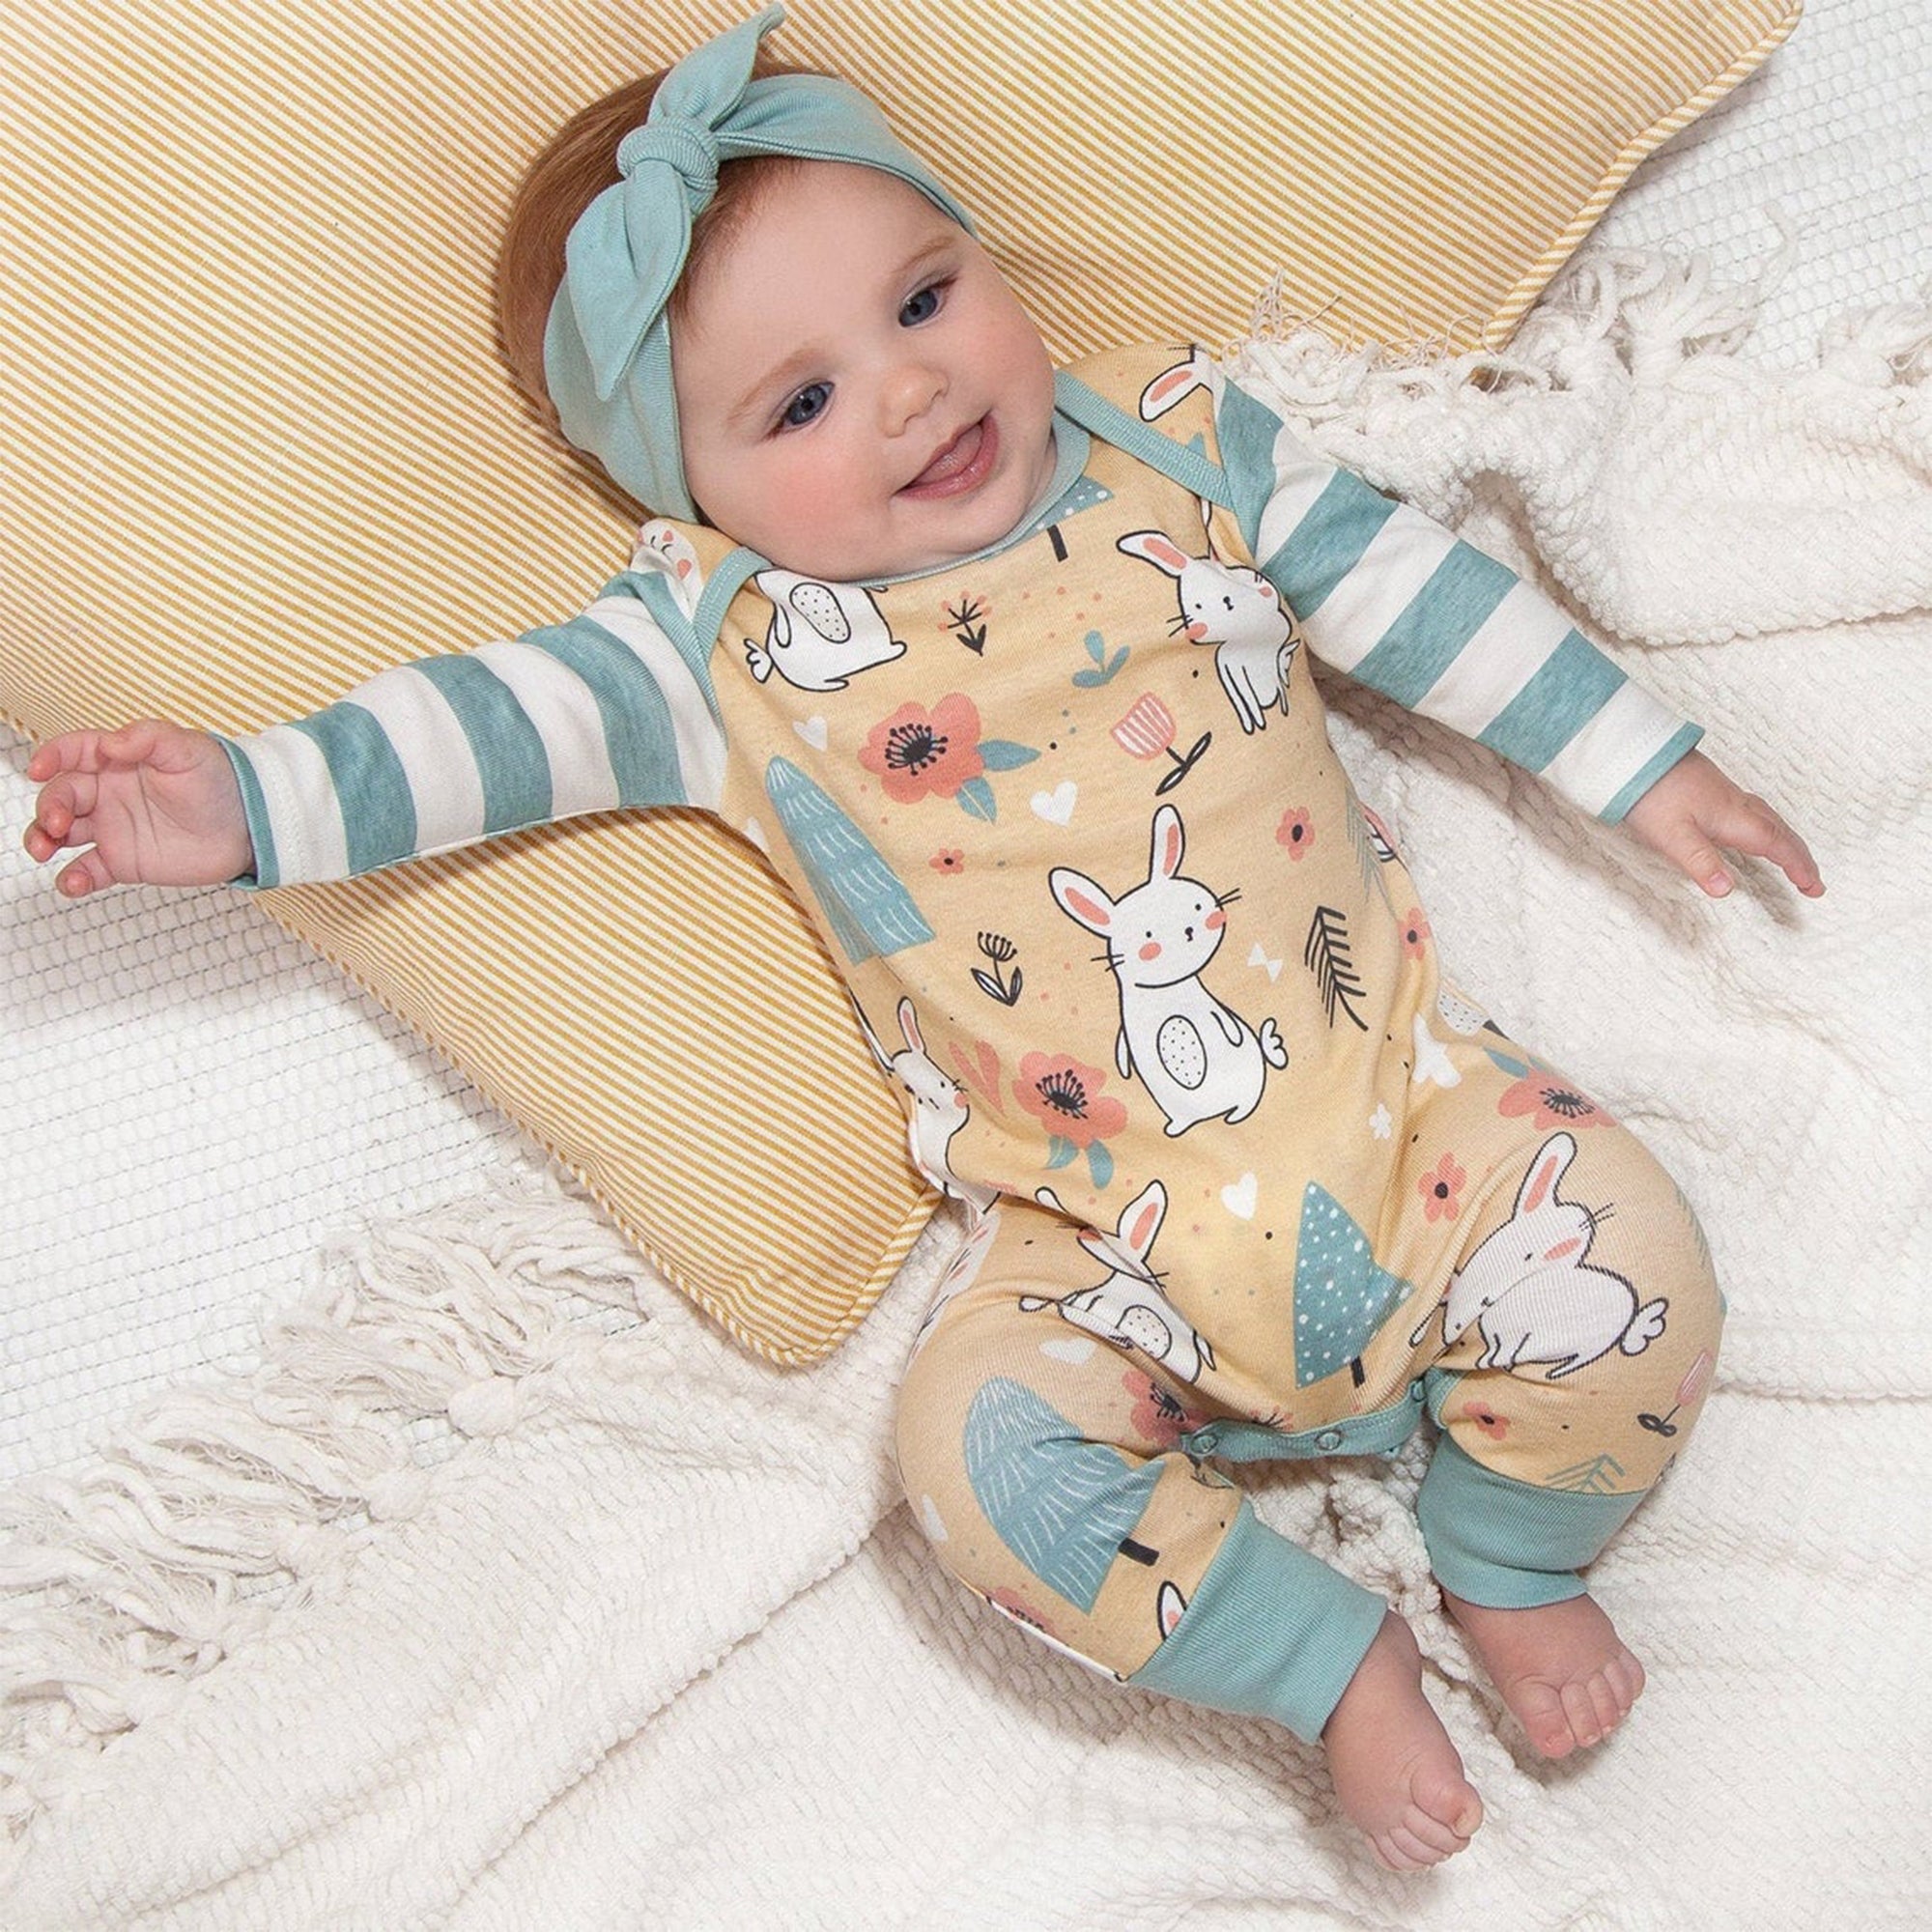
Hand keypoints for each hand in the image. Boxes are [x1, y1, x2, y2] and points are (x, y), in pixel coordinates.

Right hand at [23, 720, 253, 896]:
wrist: (249, 826)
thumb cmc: (220, 779)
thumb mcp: (188, 749)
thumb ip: (149, 739)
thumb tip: (110, 744)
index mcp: (118, 760)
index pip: (74, 752)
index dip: (51, 757)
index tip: (38, 770)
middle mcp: (108, 793)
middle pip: (61, 795)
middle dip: (49, 806)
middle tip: (56, 823)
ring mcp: (113, 828)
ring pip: (62, 833)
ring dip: (43, 839)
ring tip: (44, 850)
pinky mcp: (123, 861)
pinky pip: (88, 871)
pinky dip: (72, 879)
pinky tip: (72, 884)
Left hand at [1622, 749, 1823, 898]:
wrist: (1633, 753)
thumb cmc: (1650, 792)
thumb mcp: (1671, 835)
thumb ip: (1700, 862)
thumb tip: (1725, 890)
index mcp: (1732, 816)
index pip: (1775, 844)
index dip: (1797, 866)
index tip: (1814, 888)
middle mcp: (1735, 803)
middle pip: (1779, 831)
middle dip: (1800, 857)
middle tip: (1813, 882)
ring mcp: (1724, 794)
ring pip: (1768, 819)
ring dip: (1786, 840)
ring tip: (1794, 859)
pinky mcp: (1712, 789)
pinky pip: (1753, 810)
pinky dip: (1766, 826)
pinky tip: (1752, 830)